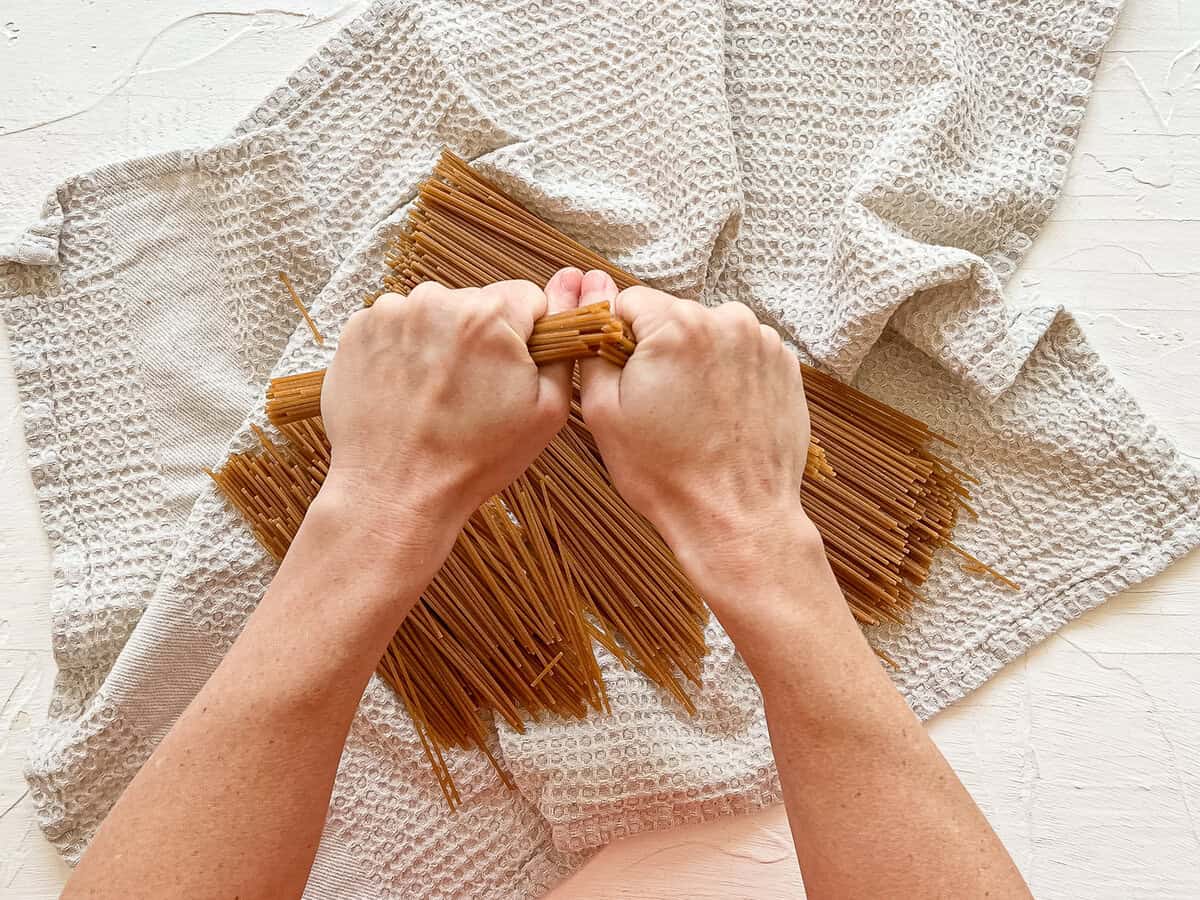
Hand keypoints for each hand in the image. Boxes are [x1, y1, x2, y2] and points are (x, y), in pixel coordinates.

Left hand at [319, 271, 582, 533]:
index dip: (529, 335)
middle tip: (474, 392)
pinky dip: (405, 351)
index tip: (514, 370)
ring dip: (442, 342)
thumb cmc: (473, 459)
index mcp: (489, 315)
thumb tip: (573, 293)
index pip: (528, 297)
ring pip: (437, 314)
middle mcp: (436, 301)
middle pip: (479, 304)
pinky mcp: (358, 330)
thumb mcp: (547, 411)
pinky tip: (408, 391)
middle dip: (483, 339)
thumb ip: (564, 346)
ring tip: (437, 395)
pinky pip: (398, 327)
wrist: (395, 492)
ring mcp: (391, 313)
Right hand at [577, 275, 821, 613]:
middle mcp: (725, 320)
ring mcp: (762, 342)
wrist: (737, 518)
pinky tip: (721, 414)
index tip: (623, 375)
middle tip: (659, 404)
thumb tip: (590, 306)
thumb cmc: (666, 473)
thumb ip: (592, 348)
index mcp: (676, 325)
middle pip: (672, 316)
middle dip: (660, 350)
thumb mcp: (604, 413)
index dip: (617, 338)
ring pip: (709, 333)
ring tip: (694, 413)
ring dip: (696, 361)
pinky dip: (728, 374)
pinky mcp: (785, 365)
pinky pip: (741, 353)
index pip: (629, 302)